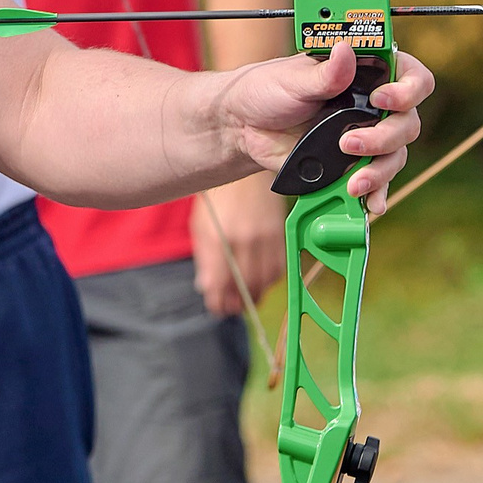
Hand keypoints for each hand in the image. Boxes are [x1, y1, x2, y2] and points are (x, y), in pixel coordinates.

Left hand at [191, 177, 287, 316]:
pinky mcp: (280, 235)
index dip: (218, 301)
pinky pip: (278, 268)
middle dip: (237, 303)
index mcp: (219, 238)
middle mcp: (244, 240)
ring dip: (255, 295)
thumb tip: (207, 288)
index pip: (220, 283)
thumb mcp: (201, 227)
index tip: (216, 308)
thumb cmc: (218, 199)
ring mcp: (265, 238)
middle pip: (244, 286)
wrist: (244, 174)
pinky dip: (269, 280)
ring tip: (245, 298)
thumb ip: (205, 260)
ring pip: (264, 281)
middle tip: (231, 309)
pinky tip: (260, 280)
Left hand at [218, 45, 434, 216]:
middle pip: (407, 123)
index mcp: (366, 72)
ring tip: (352, 182)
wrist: (244, 127)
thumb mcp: (293, 79)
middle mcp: (374, 105)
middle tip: (349, 143)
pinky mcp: (354, 163)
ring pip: (396, 155)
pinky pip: (378, 181)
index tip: (382, 100)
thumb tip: (345, 52)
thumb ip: (324, 73)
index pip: (411, 76)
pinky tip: (369, 204)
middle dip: (385, 138)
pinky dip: (376, 194)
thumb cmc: (269, 90)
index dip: (407, 89)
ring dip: (380, 171)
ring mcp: (367, 135)